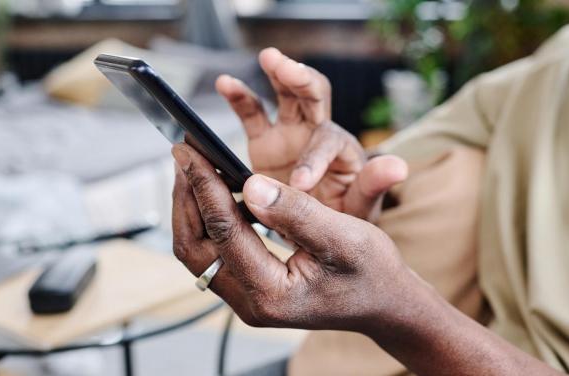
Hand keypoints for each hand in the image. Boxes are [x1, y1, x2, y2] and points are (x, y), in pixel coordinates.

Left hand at [171, 143, 418, 329]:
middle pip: (195, 247)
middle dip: (186, 197)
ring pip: (199, 251)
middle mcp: (251, 303)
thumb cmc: (372, 271)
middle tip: (183, 154)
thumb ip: (297, 211)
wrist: (385, 303)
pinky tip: (217, 192)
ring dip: (193, 208)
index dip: (204, 186)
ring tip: (194, 168)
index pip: (223, 232)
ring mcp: (248, 300)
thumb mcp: (344, 236)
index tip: (190, 150)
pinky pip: (216, 252)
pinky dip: (210, 220)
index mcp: (272, 293)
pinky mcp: (252, 289)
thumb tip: (251, 185)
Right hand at [216, 48, 406, 220]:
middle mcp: (318, 133)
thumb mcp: (360, 208)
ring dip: (279, 73)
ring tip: (268, 57)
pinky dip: (240, 96)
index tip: (300, 184)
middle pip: (315, 95)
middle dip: (302, 79)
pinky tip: (225, 83)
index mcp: (343, 149)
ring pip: (287, 94)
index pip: (328, 142)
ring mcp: (291, 133)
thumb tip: (400, 166)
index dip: (313, 159)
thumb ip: (373, 185)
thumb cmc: (342, 219)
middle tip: (287, 68)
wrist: (315, 231)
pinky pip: (252, 113)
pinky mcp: (266, 140)